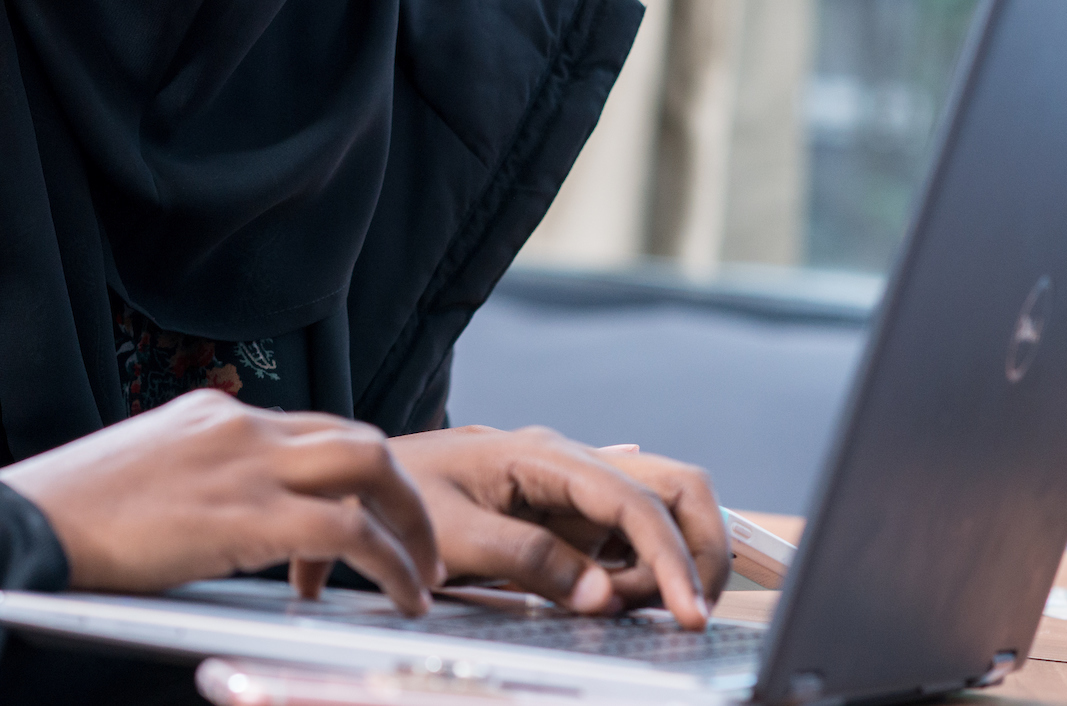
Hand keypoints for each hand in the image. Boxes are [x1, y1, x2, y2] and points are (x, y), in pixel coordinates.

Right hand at [0, 390, 444, 613]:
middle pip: (359, 437)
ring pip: (372, 467)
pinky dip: (390, 563)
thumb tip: (215, 517)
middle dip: (404, 491)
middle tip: (419, 543)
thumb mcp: (139, 475)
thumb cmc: (66, 517)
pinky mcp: (248, 516)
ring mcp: (248, 463)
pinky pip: (350, 532)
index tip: (365, 521)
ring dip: (411, 523)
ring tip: (424, 576)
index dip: (352, 479)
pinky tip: (399, 596)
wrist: (24, 526)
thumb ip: (191, 481)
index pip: (311, 428)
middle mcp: (240, 424)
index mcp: (213, 413)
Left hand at [388, 426, 727, 628]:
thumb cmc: (400, 498)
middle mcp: (573, 464)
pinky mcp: (571, 519)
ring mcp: (577, 490)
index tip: (688, 611)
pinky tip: (613, 601)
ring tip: (626, 608)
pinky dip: (642, 574)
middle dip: (701, 547)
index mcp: (545, 454)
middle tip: (691, 610)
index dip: (671, 558)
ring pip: (662, 514)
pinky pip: (630, 541)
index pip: (636, 501)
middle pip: (676, 488)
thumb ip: (529, 560)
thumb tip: (602, 595)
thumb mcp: (454, 534)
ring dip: (669, 564)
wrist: (366, 486)